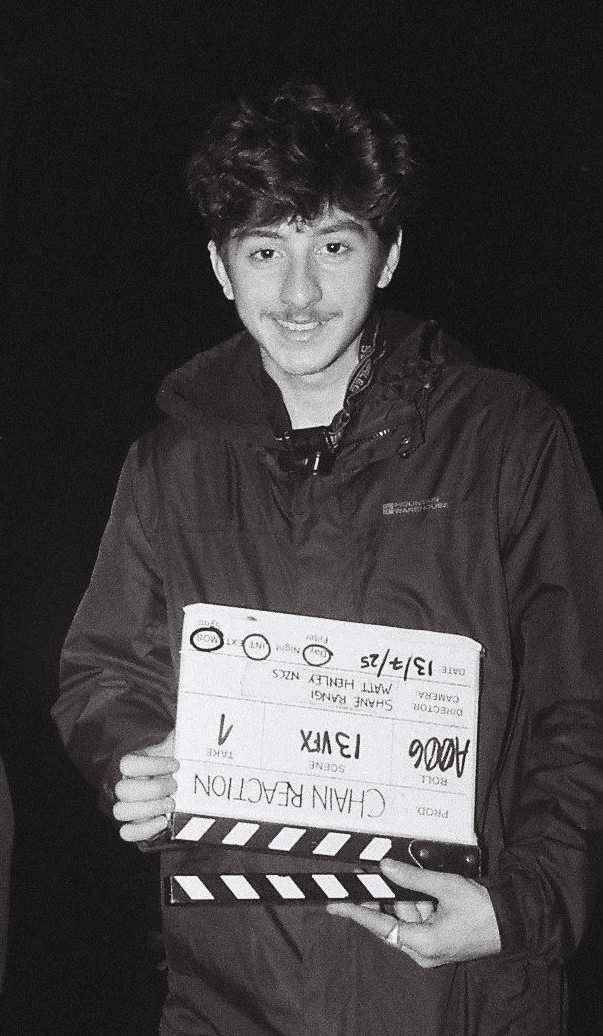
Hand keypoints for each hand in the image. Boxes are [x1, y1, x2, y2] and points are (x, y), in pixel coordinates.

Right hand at [113, 732, 178, 841]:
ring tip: (172, 803)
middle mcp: (124, 785)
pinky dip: (145, 830)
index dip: (152, 765)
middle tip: (175, 785)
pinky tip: (163, 821)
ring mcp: (127, 807)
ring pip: (121, 812)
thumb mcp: (176, 745)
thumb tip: (192, 723)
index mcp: (131, 764)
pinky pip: (127, 833)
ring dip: (149, 809)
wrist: (175, 782)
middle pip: (123, 790)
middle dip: (153, 789)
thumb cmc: (174, 762)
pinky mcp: (134, 826)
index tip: (176, 764)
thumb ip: (179, 735)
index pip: (127, 764)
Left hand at [327, 858, 500, 967]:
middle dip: (384, 897)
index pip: (381, 926)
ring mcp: (431, 949)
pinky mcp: (438, 942)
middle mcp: (423, 951)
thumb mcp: (445, 887)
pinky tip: (424, 888)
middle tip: (369, 876)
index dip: (356, 913)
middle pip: (392, 921)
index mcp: (423, 943)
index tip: (336, 904)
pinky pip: (419, 920)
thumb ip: (413, 878)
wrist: (512, 922)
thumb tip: (386, 867)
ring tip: (411, 878)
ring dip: (406, 898)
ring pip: (406, 918)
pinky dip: (417, 904)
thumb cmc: (482, 909)